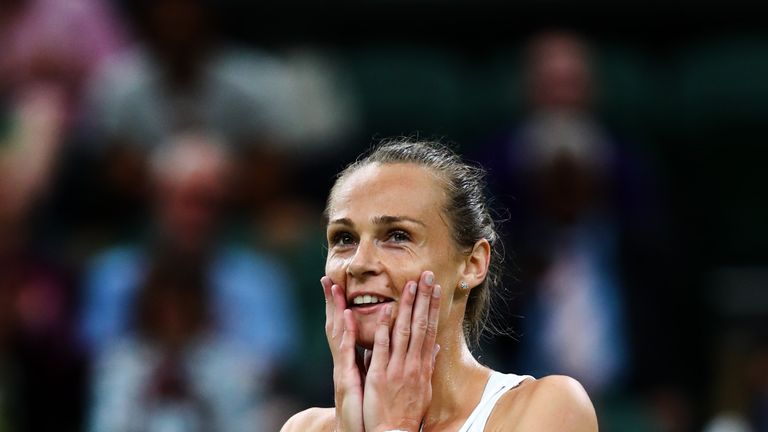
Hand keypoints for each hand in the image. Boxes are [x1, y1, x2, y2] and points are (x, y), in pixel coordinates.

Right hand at [321, 276, 364, 431]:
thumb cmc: (369, 410)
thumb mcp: (373, 381)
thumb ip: (376, 361)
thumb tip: (385, 344)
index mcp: (353, 361)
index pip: (348, 328)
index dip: (343, 307)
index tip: (340, 285)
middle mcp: (345, 362)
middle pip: (337, 326)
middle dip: (333, 302)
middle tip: (328, 279)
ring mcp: (343, 369)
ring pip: (338, 334)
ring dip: (336, 309)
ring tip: (334, 288)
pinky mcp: (345, 379)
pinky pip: (346, 352)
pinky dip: (345, 333)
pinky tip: (345, 316)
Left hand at [363, 271, 441, 431]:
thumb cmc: (407, 412)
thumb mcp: (424, 389)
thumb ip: (428, 365)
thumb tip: (437, 347)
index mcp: (423, 366)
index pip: (430, 330)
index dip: (432, 308)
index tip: (435, 289)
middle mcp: (413, 364)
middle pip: (421, 325)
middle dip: (424, 299)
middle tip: (427, 276)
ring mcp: (397, 368)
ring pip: (404, 331)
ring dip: (407, 306)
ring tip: (411, 284)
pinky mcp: (380, 375)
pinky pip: (382, 348)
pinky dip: (384, 329)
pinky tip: (387, 311)